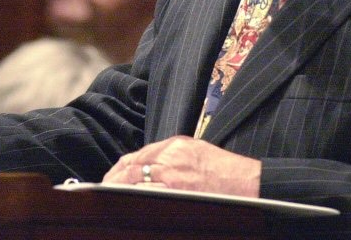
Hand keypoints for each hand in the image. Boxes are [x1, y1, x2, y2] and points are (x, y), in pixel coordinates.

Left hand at [103, 136, 260, 197]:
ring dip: (119, 191)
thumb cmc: (225, 170)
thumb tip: (148, 167)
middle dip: (114, 180)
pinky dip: (133, 200)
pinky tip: (126, 206)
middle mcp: (170, 157)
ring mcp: (172, 175)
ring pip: (135, 183)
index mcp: (176, 144)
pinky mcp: (176, 192)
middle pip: (131, 168)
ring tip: (109, 199)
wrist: (247, 183)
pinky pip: (147, 196)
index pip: (139, 155)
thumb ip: (172, 156)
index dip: (121, 168)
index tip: (112, 177)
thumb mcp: (197, 151)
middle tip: (103, 189)